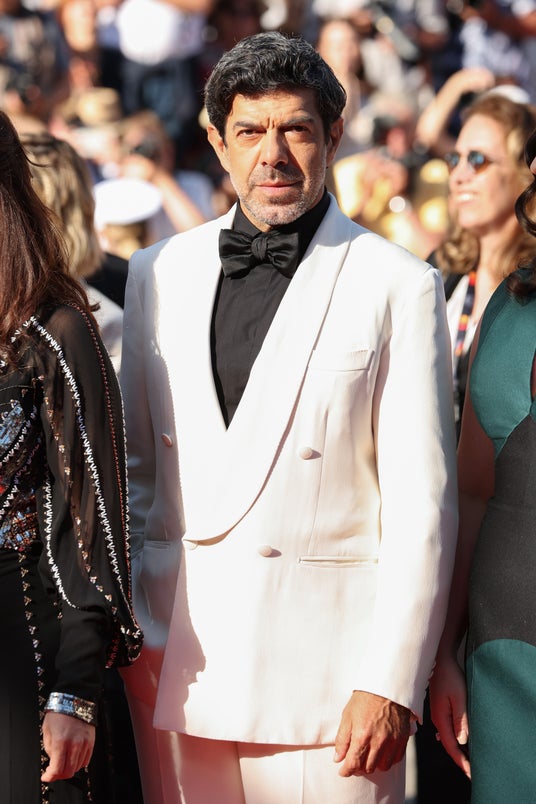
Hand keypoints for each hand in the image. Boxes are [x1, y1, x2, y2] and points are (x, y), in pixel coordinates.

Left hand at [41, 712, 95, 782]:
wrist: (74, 699)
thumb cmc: (59, 713)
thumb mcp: (47, 731)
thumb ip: (50, 749)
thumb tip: (53, 760)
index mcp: (61, 742)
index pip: (56, 769)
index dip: (49, 777)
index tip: (46, 776)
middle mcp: (74, 744)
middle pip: (68, 772)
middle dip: (59, 775)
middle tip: (54, 771)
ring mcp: (84, 743)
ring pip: (77, 767)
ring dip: (69, 768)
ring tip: (64, 762)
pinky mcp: (91, 741)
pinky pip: (86, 760)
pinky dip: (79, 763)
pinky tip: (73, 757)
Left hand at [333, 691, 410, 775]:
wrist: (386, 687)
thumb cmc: (364, 700)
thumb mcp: (347, 716)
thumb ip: (342, 739)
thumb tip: (338, 758)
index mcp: (362, 735)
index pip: (353, 764)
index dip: (346, 771)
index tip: (343, 771)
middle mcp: (378, 741)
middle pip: (368, 768)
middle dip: (358, 768)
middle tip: (354, 762)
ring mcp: (392, 741)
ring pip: (382, 767)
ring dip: (373, 765)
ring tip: (368, 757)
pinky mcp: (402, 739)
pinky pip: (395, 759)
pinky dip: (387, 760)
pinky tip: (381, 753)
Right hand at [429, 655, 470, 777]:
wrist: (439, 660)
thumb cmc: (450, 676)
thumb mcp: (459, 697)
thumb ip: (460, 719)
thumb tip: (461, 741)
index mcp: (440, 718)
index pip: (451, 745)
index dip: (461, 760)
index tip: (470, 772)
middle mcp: (436, 718)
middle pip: (447, 744)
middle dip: (459, 758)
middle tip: (470, 771)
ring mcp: (436, 713)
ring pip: (445, 736)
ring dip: (455, 749)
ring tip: (465, 760)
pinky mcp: (438, 708)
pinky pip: (445, 728)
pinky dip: (451, 738)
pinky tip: (454, 741)